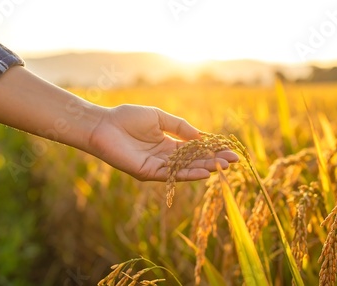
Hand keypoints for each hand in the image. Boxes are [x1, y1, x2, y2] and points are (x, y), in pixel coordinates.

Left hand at [88, 104, 238, 180]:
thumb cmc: (128, 117)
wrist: (103, 124)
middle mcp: (165, 157)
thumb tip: (202, 136)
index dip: (212, 150)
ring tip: (222, 166)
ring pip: (185, 169)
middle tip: (233, 161)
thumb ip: (180, 126)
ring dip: (205, 168)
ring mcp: (157, 166)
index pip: (195, 150)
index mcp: (168, 144)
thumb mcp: (160, 117)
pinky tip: (203, 172)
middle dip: (214, 161)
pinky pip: (171, 175)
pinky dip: (187, 174)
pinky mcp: (148, 172)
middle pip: (194, 161)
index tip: (230, 150)